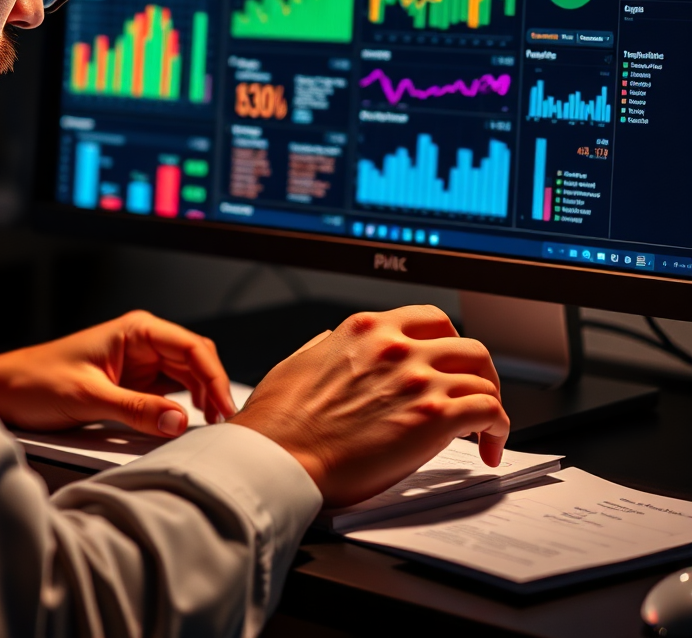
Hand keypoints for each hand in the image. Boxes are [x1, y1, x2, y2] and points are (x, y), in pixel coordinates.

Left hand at [0, 310, 236, 437]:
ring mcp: (140, 363)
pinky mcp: (133, 384)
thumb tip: (179, 421)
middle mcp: (143, 342)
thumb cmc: (37, 382)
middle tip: (225, 423)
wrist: (5, 392)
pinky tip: (189, 424)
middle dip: (213, 388)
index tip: (225, 406)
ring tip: (213, 426)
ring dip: (202, 398)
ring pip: (188, 376)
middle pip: (195, 360)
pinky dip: (184, 407)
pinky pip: (169, 392)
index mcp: (136, 330)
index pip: (191, 347)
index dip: (214, 376)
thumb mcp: (88, 397)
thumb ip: (136, 410)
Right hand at [230, 305, 509, 507]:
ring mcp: (418, 379)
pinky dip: (499, 429)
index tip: (447, 363)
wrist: (279, 458)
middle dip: (478, 372)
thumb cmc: (280, 421)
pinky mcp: (433, 418)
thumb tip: (332, 342)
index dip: (446, 343)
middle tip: (474, 394)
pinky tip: (490, 446)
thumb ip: (324, 347)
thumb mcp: (297, 363)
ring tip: (485, 430)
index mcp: (365, 329)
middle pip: (466, 344)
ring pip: (483, 377)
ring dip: (490, 403)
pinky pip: (489, 411)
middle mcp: (396, 347)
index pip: (428, 319)